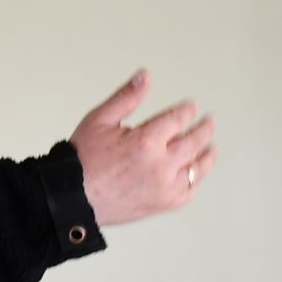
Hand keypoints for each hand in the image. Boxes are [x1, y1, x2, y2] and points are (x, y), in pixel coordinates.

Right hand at [70, 70, 217, 227]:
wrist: (72, 197)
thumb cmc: (82, 159)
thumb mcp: (99, 120)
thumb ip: (126, 97)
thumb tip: (145, 76)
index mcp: (146, 142)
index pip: (177, 120)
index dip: (187, 110)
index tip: (191, 106)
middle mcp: (160, 166)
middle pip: (194, 142)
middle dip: (203, 129)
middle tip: (208, 121)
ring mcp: (164, 188)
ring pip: (196, 169)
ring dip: (206, 156)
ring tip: (210, 148)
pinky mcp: (161, 204)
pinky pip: (188, 192)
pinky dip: (194, 181)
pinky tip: (195, 173)